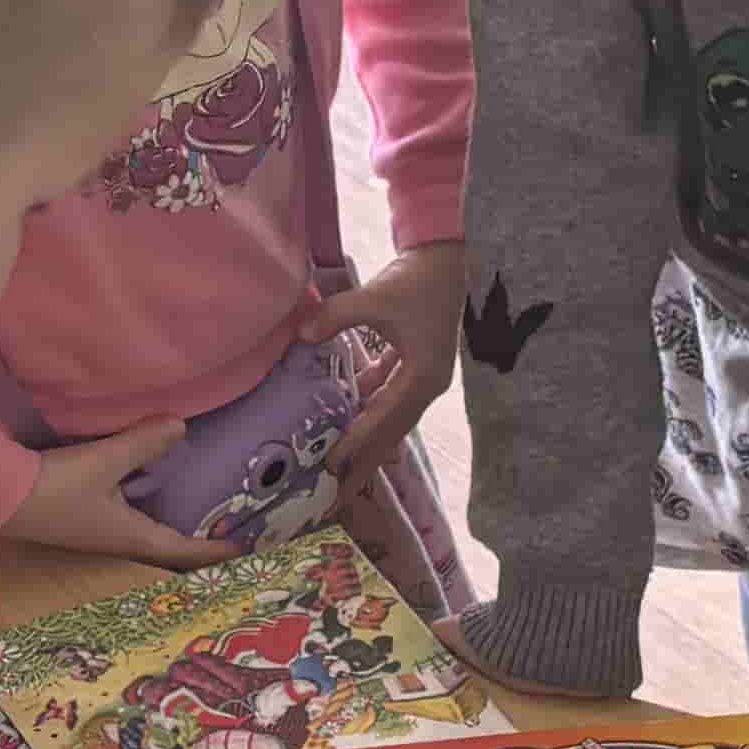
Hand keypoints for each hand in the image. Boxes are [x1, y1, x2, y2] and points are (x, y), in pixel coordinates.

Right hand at [9, 423, 221, 568]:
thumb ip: (143, 443)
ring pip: (140, 530)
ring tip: (188, 507)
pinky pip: (121, 515)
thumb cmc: (53, 487)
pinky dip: (140, 505)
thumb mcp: (103, 462)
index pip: (179, 549)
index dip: (210, 549)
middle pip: (161, 546)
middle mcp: (113, 539)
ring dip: (165, 523)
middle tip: (219, 527)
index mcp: (127, 535)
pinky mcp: (75, 515)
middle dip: (191, 540)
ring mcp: (92, 530)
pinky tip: (140, 488)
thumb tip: (182, 427)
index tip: (241, 548)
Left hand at [306, 242, 463, 482]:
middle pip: (391, 432)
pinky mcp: (417, 361)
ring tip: (340, 465)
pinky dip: (369, 405)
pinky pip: (390, 393)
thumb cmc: (418, 278)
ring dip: (366, 437)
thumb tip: (301, 335)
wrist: (447, 254)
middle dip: (365, 462)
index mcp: (423, 377)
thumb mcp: (376, 298)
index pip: (384, 419)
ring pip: (389, 416)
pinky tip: (346, 412)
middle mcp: (427, 385)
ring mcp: (424, 375)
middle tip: (338, 494)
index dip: (357, 443)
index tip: (331, 466)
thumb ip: (337, 317)